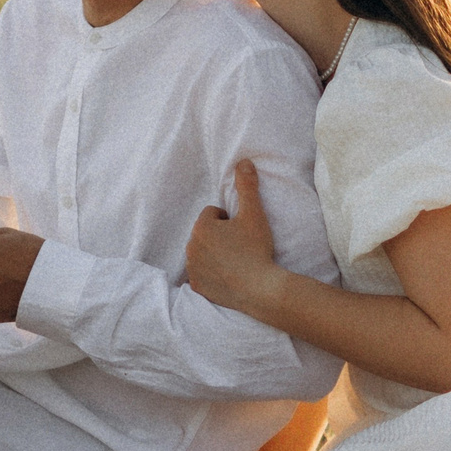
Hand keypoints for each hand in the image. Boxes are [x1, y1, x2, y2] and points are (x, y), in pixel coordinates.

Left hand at [186, 159, 282, 312]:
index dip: (229, 220)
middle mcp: (190, 247)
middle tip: (240, 246)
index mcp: (201, 227)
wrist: (261, 288)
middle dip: (219, 237)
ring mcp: (192, 268)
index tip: (241, 231)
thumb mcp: (254, 214)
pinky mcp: (197, 286)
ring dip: (214, 254)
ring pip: (202, 253)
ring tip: (236, 262)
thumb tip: (243, 161)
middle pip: (205, 234)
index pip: (212, 214)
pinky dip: (211, 274)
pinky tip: (228, 277)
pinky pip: (201, 275)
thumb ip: (247, 186)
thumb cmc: (256, 249)